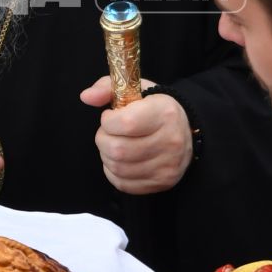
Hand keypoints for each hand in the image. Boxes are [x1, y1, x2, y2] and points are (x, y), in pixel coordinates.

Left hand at [80, 76, 192, 193]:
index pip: (125, 123)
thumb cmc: (154, 109)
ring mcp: (167, 165)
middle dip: (103, 139)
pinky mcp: (162, 182)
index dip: (108, 121)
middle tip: (108, 132)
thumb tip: (86, 96)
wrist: (185, 130)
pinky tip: (120, 160)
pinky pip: (123, 183)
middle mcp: (170, 141)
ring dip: (106, 156)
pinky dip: (113, 172)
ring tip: (114, 144)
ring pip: (118, 168)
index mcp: (165, 113)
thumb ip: (107, 88)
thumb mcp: (135, 89)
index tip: (110, 117)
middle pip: (118, 149)